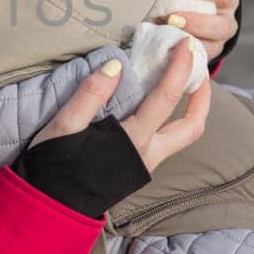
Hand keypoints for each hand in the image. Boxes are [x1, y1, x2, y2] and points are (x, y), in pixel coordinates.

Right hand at [31, 42, 210, 172]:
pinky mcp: (137, 170)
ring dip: (191, 110)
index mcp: (132, 141)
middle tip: (197, 69)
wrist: (50, 209)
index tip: (185, 44)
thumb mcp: (63, 127)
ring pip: (183, 138)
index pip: (166, 99)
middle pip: (192, 127)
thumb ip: (90, 95)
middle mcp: (148, 156)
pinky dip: (172, 119)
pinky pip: (167, 142)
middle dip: (203, 97)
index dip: (179, 68)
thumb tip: (115, 66)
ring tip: (182, 84)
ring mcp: (145, 166)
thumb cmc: (53, 168)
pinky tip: (157, 105)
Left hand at [161, 0, 238, 60]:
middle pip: (222, 26)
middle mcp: (225, 22)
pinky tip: (164, 48)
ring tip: (166, 34)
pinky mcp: (201, 58)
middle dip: (199, 23)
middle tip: (172, 17)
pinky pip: (196, 61)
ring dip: (189, 41)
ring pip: (211, 47)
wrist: (178, 14)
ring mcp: (215, 43)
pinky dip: (181, 55)